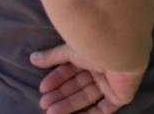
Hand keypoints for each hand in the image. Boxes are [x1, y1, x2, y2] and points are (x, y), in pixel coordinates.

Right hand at [31, 43, 145, 113]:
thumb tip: (33, 58)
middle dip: (60, 94)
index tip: (43, 88)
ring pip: (87, 97)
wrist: (120, 51)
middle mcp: (102, 69)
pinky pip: (104, 109)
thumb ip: (53, 57)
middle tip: (44, 103)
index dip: (57, 79)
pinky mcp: (121, 95)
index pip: (72, 70)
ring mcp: (112, 83)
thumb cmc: (96, 46)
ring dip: (68, 105)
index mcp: (92, 56)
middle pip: (78, 85)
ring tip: (51, 112)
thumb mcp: (70, 51)